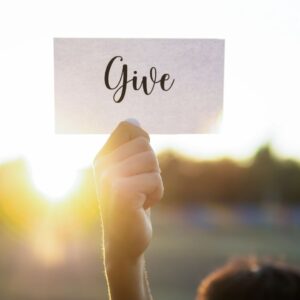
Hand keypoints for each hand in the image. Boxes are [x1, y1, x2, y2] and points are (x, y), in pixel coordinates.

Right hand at [93, 121, 163, 299]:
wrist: (125, 239)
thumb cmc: (133, 202)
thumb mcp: (130, 171)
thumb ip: (131, 147)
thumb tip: (133, 119)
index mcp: (102, 157)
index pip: (127, 126)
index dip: (142, 137)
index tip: (140, 161)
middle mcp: (102, 165)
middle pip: (144, 144)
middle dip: (152, 167)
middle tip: (140, 186)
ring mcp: (109, 178)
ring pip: (151, 161)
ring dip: (154, 181)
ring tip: (141, 195)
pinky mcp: (122, 192)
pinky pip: (155, 180)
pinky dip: (156, 194)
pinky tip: (142, 206)